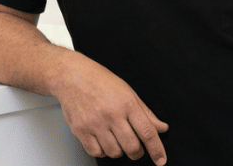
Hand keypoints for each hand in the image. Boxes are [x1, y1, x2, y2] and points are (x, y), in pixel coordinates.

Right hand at [52, 55, 168, 164]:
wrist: (71, 76)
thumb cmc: (99, 80)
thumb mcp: (127, 91)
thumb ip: (145, 113)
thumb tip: (161, 128)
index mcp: (127, 103)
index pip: (147, 132)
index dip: (157, 150)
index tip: (160, 160)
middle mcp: (112, 114)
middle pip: (132, 147)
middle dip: (137, 152)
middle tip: (135, 148)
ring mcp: (95, 123)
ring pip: (114, 152)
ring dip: (118, 151)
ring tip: (115, 139)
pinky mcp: (81, 130)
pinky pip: (96, 152)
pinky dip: (102, 151)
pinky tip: (102, 140)